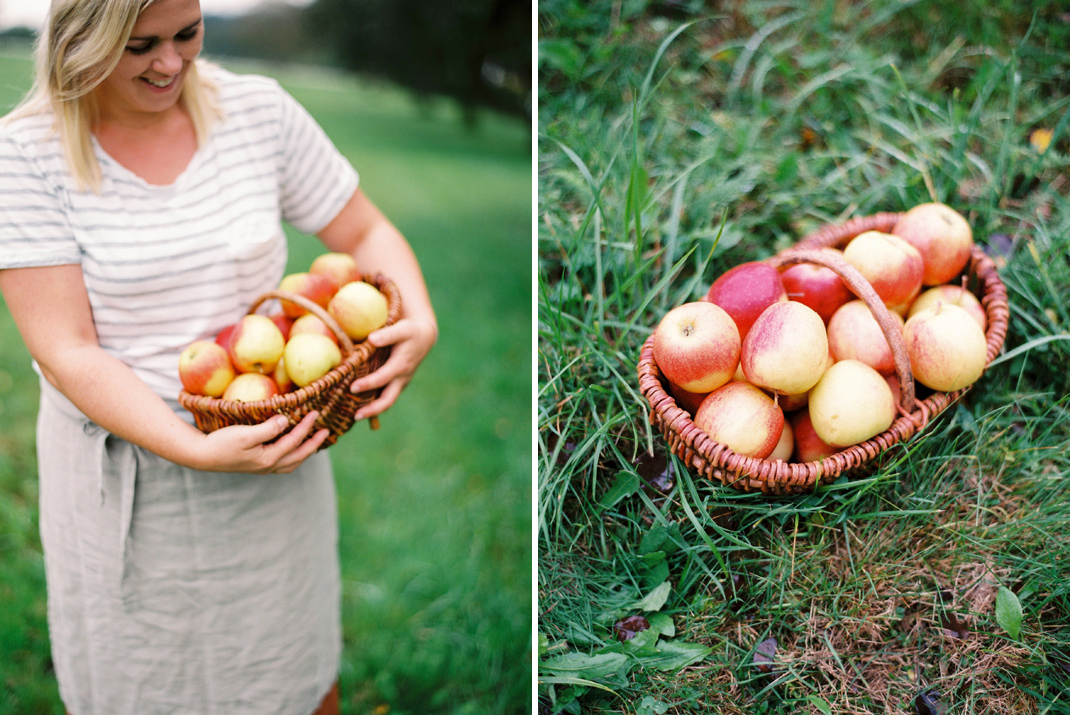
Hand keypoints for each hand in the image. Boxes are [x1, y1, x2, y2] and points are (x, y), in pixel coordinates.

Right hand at [194, 411, 329, 473]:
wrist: (202, 456)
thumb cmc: (222, 443)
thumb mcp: (245, 433)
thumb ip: (268, 428)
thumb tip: (286, 421)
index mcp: (269, 458)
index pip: (294, 440)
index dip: (306, 426)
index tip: (316, 413)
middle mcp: (269, 466)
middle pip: (299, 456)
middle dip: (313, 444)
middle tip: (326, 432)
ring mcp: (262, 468)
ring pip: (291, 462)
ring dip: (304, 452)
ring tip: (313, 441)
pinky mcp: (256, 465)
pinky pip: (282, 462)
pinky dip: (292, 455)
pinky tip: (291, 448)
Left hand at [348, 318, 436, 420]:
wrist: (424, 338)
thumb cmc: (410, 331)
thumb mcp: (402, 329)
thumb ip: (388, 334)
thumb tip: (371, 339)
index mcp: (401, 366)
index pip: (384, 378)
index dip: (369, 384)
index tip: (353, 387)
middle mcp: (401, 378)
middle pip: (388, 400)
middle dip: (372, 410)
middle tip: (355, 416)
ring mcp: (400, 383)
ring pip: (387, 401)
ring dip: (372, 410)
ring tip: (355, 415)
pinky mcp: (397, 384)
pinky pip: (385, 397)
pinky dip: (374, 403)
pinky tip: (359, 406)